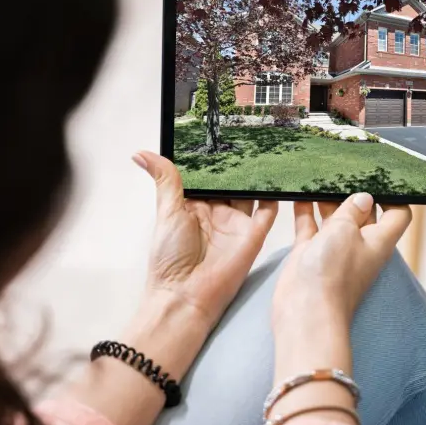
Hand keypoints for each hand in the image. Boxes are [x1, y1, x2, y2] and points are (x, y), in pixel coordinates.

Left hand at [67, 152, 276, 424]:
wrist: (186, 296)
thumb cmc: (170, 257)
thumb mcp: (167, 211)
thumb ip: (166, 180)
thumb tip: (141, 153)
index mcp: (196, 204)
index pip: (208, 175)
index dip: (214, 156)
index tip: (220, 128)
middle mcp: (219, 211)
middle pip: (233, 181)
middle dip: (240, 160)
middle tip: (251, 130)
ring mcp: (238, 223)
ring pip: (252, 191)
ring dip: (260, 173)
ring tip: (270, 145)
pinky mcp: (255, 235)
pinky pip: (269, 211)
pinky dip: (277, 194)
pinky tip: (284, 174)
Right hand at [269, 195, 410, 424]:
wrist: (305, 312)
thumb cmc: (332, 274)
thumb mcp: (345, 231)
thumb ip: (352, 210)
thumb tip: (363, 198)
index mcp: (378, 240)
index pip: (397, 214)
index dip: (395, 195)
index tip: (384, 177)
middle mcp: (358, 244)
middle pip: (363, 213)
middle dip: (354, 192)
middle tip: (345, 167)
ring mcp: (334, 250)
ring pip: (334, 218)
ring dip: (327, 199)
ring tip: (320, 175)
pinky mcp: (310, 254)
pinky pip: (309, 228)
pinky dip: (305, 212)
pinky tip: (298, 193)